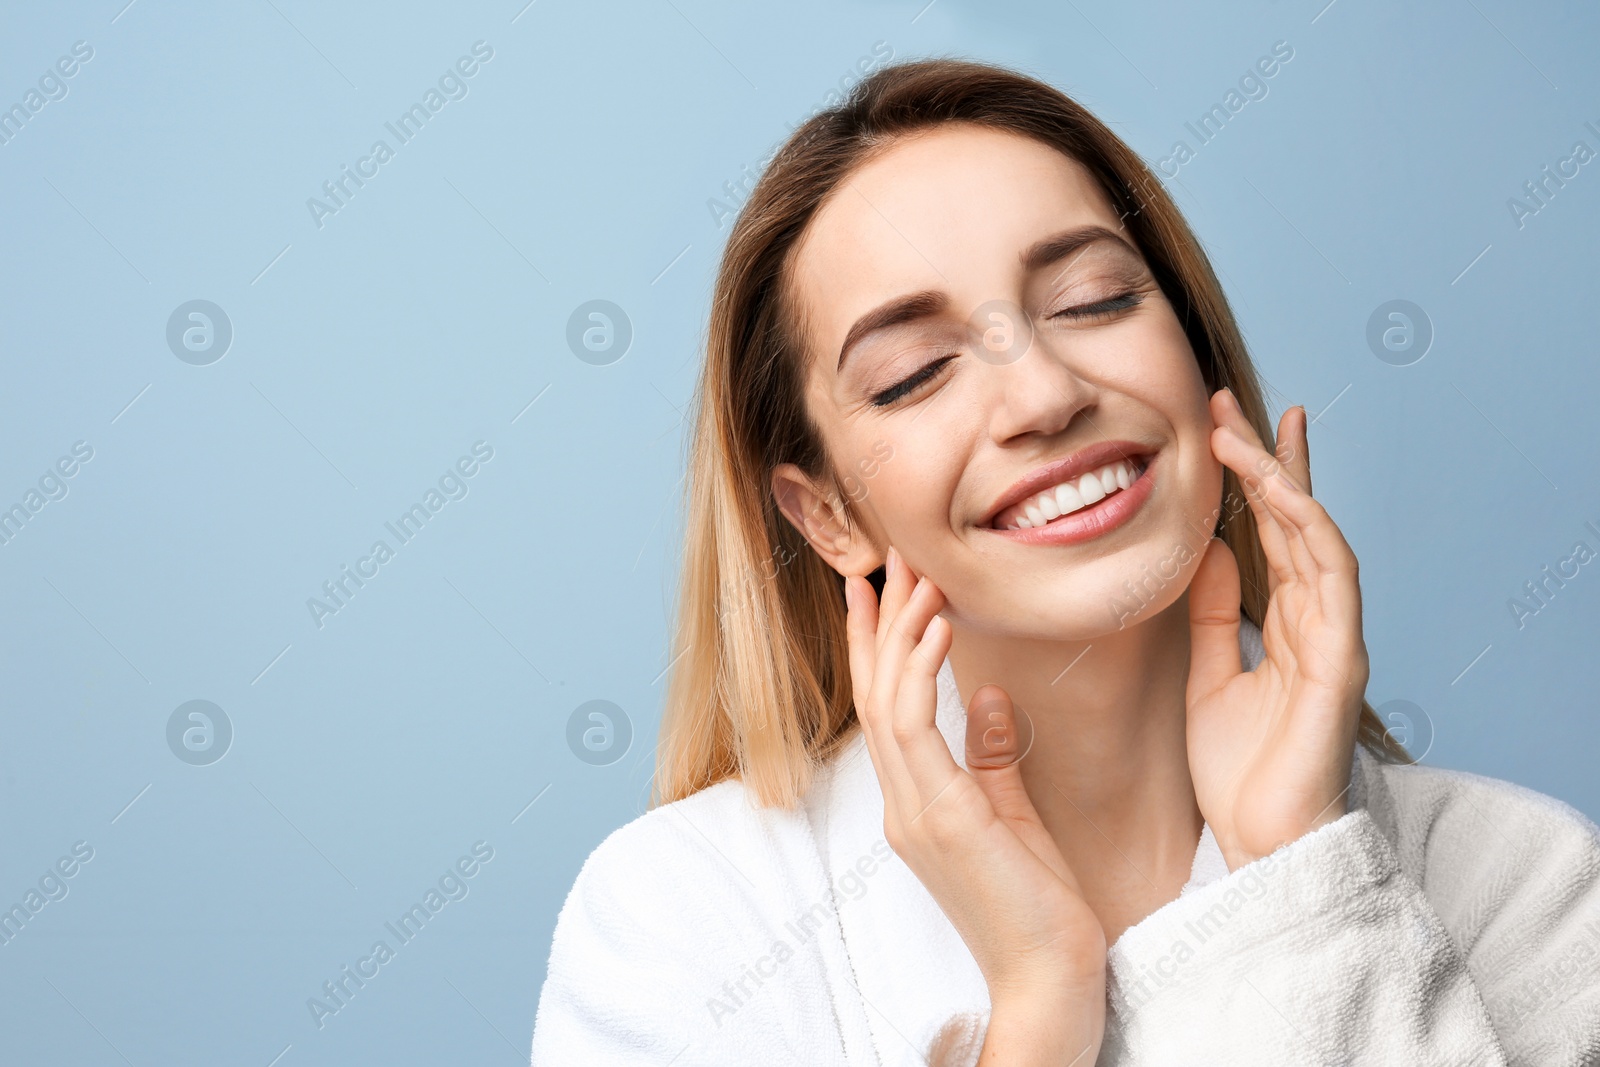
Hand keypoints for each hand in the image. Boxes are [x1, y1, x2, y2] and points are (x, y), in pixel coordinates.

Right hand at [845, 548, 1104, 1061]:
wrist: (1051, 980)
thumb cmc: (1040, 908)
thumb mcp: (1013, 818)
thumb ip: (991, 758)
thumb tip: (984, 695)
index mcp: (916, 803)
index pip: (885, 706)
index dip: (875, 643)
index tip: (876, 587)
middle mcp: (902, 803)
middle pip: (875, 691)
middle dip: (879, 620)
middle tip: (888, 556)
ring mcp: (913, 812)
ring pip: (886, 699)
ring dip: (898, 629)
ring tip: (915, 572)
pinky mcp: (939, 818)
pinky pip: (916, 727)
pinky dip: (918, 669)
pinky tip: (936, 623)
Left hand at [1185, 388, 1368, 870]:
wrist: (1261, 842)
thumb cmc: (1239, 771)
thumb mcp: (1209, 675)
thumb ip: (1212, 614)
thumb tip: (1206, 550)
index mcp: (1286, 625)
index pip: (1275, 535)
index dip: (1254, 479)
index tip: (1221, 428)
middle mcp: (1317, 622)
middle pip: (1298, 521)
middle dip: (1265, 459)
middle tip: (1226, 403)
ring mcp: (1335, 637)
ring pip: (1317, 538)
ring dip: (1281, 480)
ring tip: (1241, 434)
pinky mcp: (1342, 660)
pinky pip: (1332, 581)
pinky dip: (1310, 533)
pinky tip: (1283, 496)